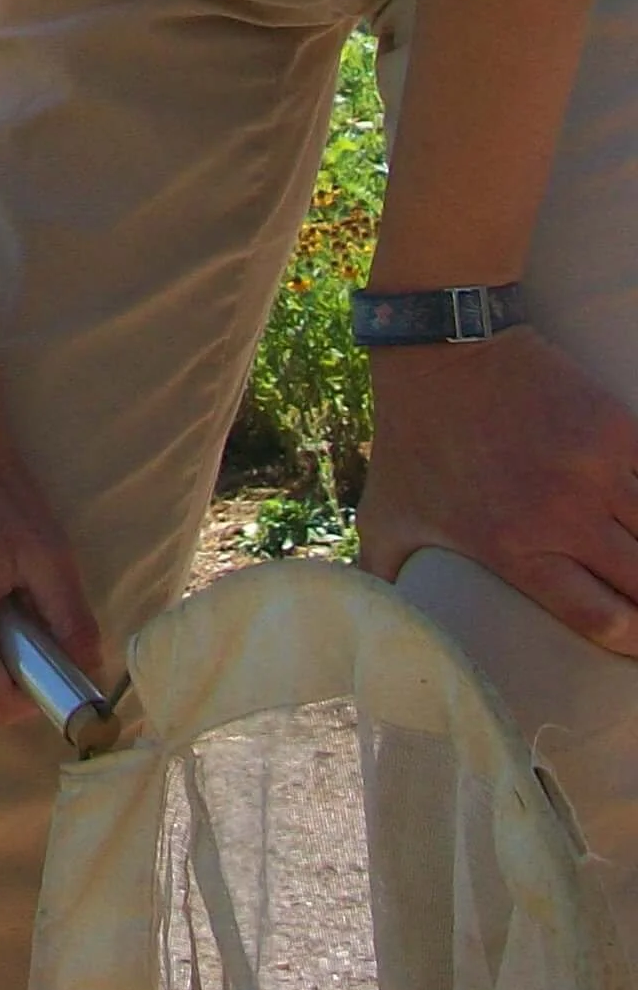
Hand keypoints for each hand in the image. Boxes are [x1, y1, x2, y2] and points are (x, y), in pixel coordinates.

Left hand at [359, 327, 637, 655]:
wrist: (442, 349)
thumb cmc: (412, 438)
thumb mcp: (386, 514)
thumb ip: (384, 572)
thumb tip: (376, 618)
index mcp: (514, 548)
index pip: (605, 620)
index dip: (629, 640)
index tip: (632, 640)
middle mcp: (565, 515)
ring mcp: (599, 470)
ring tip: (637, 552)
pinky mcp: (618, 428)